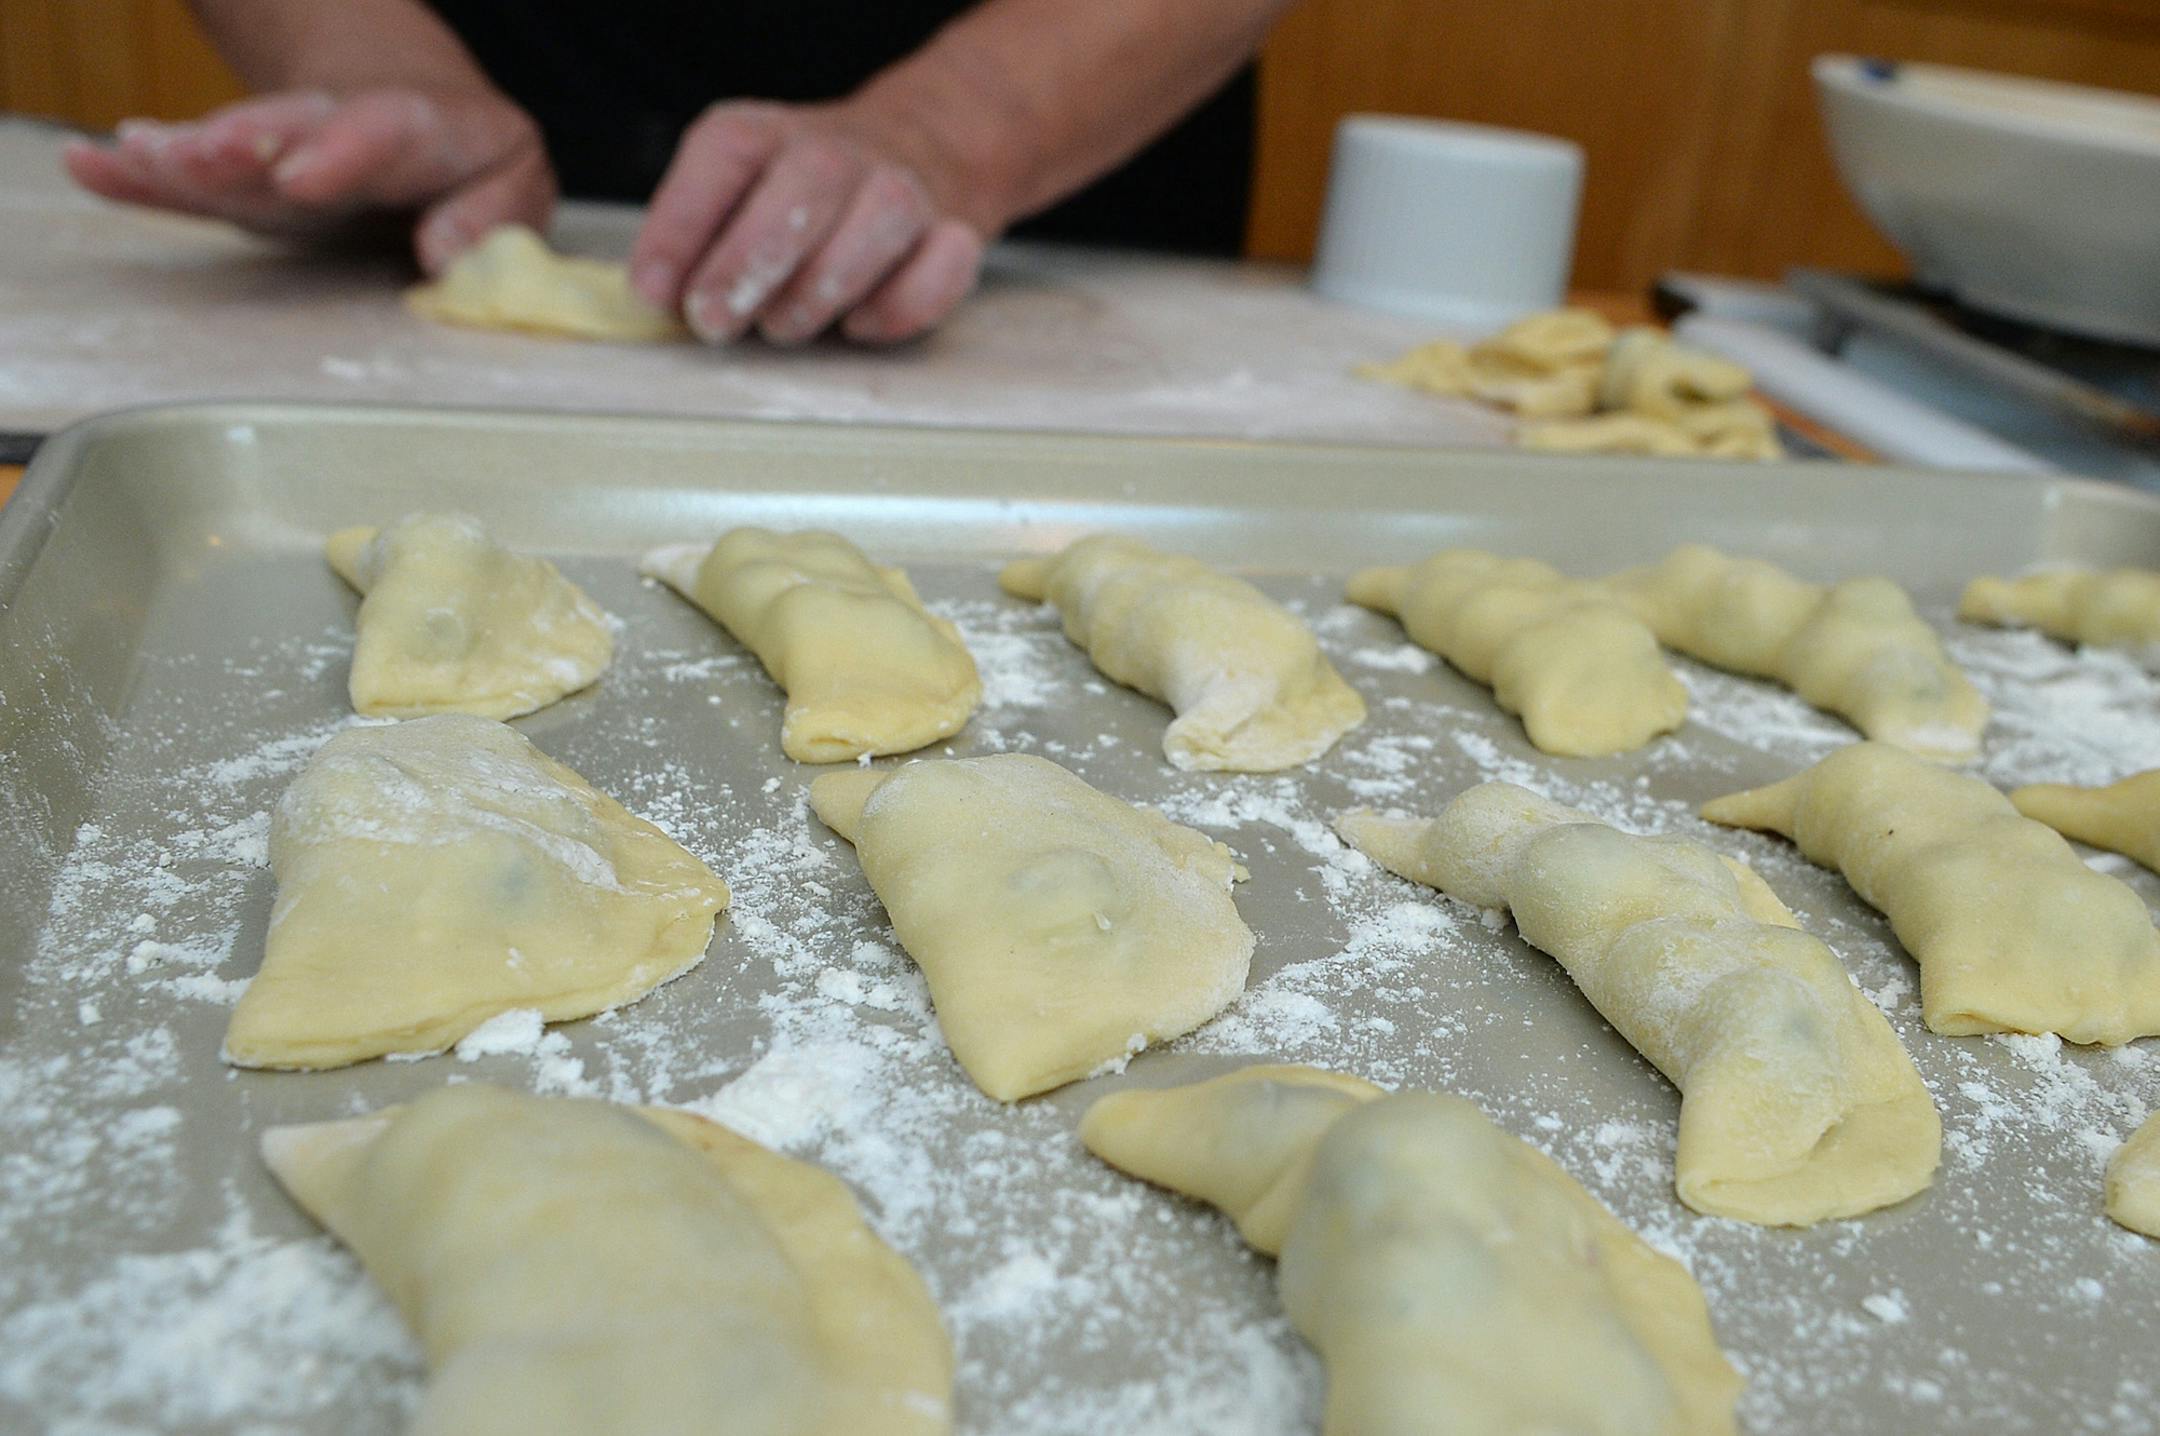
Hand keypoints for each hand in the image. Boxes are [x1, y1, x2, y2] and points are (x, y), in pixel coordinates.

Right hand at [62, 88, 555, 273]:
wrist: (412, 110)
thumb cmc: (473, 154)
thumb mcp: (515, 173)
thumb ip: (496, 215)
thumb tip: (446, 257)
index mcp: (415, 126)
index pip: (381, 133)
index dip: (339, 153)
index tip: (299, 175)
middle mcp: (336, 132)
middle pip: (287, 132)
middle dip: (244, 144)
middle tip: (202, 153)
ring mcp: (283, 156)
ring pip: (231, 153)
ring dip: (186, 158)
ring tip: (140, 154)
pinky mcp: (248, 185)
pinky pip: (193, 182)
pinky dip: (142, 178)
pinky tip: (94, 165)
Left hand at [630, 100, 988, 346]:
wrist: (915, 154)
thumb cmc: (798, 204)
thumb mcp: (731, 201)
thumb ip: (690, 241)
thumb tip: (656, 293)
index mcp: (766, 133)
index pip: (724, 152)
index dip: (681, 224)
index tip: (656, 292)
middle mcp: (837, 148)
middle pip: (807, 182)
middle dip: (751, 263)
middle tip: (715, 322)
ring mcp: (903, 186)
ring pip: (878, 222)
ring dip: (820, 290)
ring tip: (782, 326)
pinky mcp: (954, 232)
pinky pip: (942, 265)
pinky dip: (900, 305)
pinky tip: (859, 323)